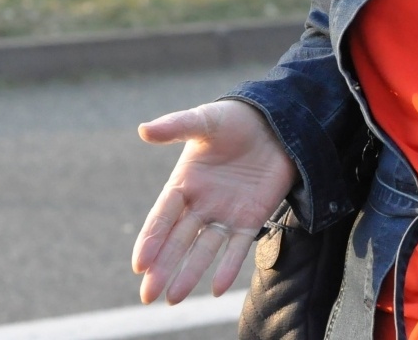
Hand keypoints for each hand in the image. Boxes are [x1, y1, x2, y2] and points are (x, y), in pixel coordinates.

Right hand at [133, 100, 296, 304]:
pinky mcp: (251, 218)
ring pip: (204, 249)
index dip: (151, 239)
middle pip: (177, 240)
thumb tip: (143, 129)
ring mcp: (225, 213)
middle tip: (148, 294)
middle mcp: (201, 203)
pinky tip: (216, 289)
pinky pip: (238, 247)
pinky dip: (228, 267)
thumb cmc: (235, 119)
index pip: (162, 216)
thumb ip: (176, 126)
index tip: (140, 264)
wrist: (277, 121)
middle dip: (163, 267)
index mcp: (184, 182)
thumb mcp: (205, 120)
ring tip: (173, 298)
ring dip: (189, 273)